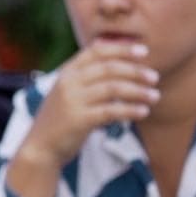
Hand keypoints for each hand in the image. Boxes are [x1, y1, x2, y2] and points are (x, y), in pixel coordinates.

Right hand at [19, 40, 160, 173]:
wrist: (41, 147)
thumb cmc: (60, 119)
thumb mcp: (68, 92)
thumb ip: (86, 76)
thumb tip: (114, 59)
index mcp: (67, 72)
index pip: (96, 52)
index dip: (121, 49)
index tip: (143, 51)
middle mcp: (68, 83)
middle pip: (108, 68)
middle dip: (135, 71)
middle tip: (155, 77)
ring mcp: (73, 100)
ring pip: (113, 88)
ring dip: (138, 91)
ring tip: (155, 96)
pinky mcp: (79, 119)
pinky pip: (111, 111)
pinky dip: (130, 110)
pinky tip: (143, 112)